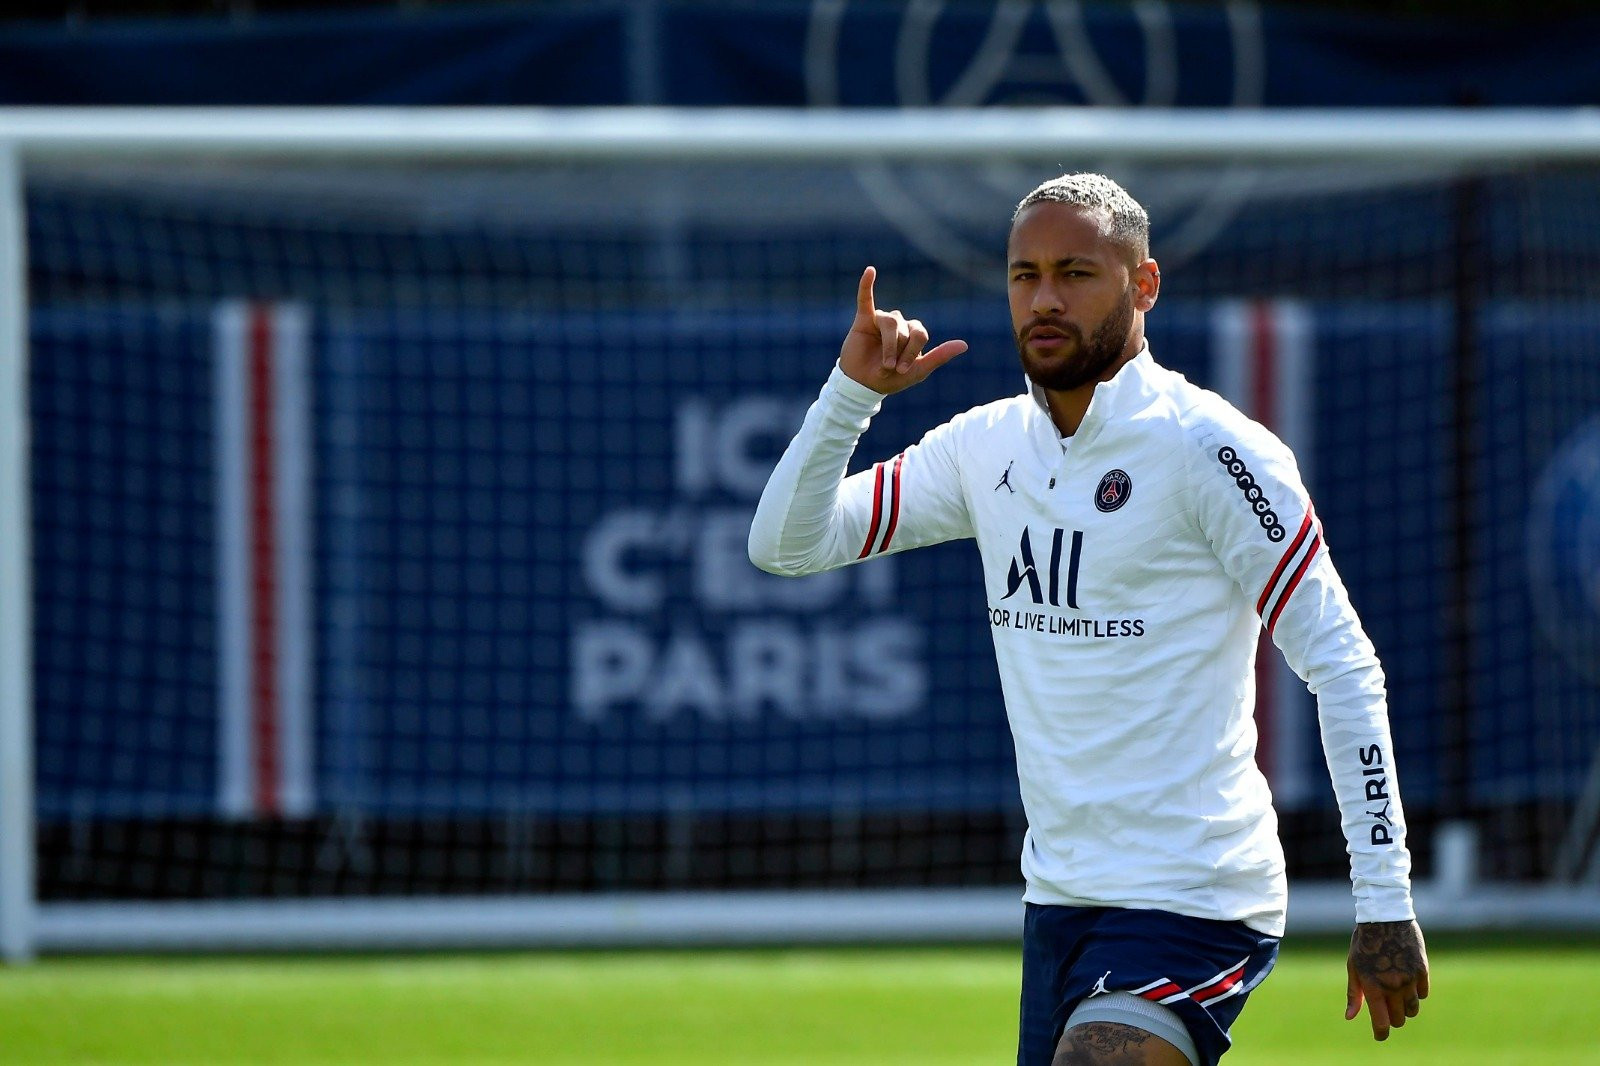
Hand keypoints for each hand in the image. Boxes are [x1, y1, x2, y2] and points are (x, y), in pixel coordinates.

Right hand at [839, 266, 966, 394]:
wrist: (864, 384)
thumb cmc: (892, 378)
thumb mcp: (918, 371)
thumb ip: (940, 356)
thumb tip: (964, 345)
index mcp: (914, 333)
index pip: (920, 334)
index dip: (912, 352)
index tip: (902, 371)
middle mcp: (900, 323)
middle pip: (905, 330)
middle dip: (898, 351)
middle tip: (891, 368)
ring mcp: (882, 320)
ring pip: (890, 322)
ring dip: (889, 345)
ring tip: (885, 363)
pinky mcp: (864, 319)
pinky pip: (866, 298)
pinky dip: (867, 284)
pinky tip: (870, 271)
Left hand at [1346, 919, 1429, 1040]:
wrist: (1385, 918)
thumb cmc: (1364, 944)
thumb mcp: (1354, 967)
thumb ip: (1353, 994)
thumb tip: (1350, 1017)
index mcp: (1372, 986)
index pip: (1381, 1023)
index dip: (1381, 1033)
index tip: (1380, 1035)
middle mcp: (1392, 986)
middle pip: (1399, 1019)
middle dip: (1392, 1018)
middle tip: (1387, 1009)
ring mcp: (1409, 979)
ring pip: (1413, 1009)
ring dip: (1405, 1008)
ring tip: (1397, 995)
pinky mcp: (1422, 970)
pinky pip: (1423, 994)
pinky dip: (1416, 993)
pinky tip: (1408, 982)